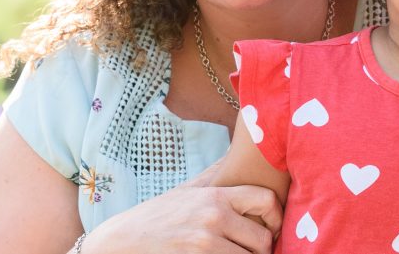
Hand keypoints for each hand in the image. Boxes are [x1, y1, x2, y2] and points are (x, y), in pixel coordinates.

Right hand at [79, 185, 281, 253]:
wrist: (123, 240)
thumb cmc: (158, 216)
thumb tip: (237, 154)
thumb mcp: (188, 191)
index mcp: (216, 195)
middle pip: (263, 239)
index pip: (266, 200)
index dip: (276, 217)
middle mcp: (214, 216)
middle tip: (253, 251)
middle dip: (261, 250)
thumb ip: (215, 177)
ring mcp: (206, 242)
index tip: (270, 228)